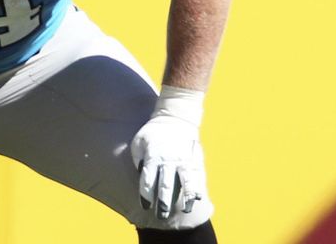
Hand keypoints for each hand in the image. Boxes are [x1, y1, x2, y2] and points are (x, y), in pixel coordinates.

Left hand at [130, 85, 205, 219]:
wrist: (175, 118)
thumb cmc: (152, 132)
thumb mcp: (139, 142)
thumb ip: (138, 159)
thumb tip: (140, 175)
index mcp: (152, 157)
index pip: (148, 181)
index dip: (146, 196)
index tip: (145, 206)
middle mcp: (168, 161)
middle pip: (166, 186)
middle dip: (163, 203)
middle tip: (161, 216)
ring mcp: (184, 161)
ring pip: (185, 183)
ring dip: (185, 198)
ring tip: (185, 209)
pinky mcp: (195, 160)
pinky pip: (198, 177)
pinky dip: (197, 188)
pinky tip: (197, 199)